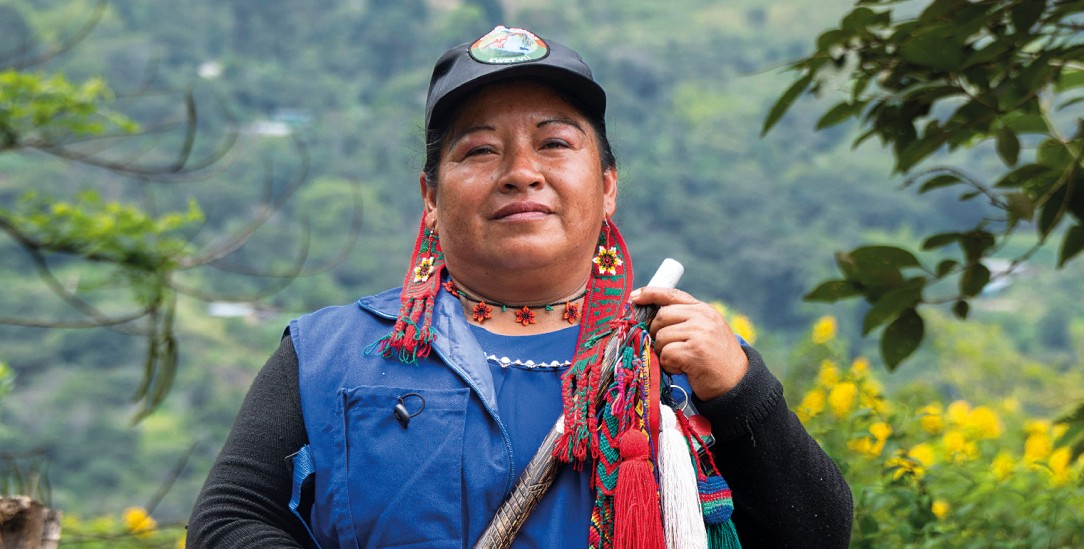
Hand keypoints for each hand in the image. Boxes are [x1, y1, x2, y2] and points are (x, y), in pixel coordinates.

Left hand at [630, 287, 749, 400]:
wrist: (737, 383)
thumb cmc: (716, 360)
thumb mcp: (705, 332)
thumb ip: (685, 321)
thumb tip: (651, 320)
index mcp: (704, 310)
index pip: (672, 295)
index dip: (650, 293)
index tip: (634, 297)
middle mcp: (703, 317)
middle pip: (661, 317)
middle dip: (657, 334)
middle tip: (666, 349)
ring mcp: (700, 333)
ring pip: (661, 337)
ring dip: (664, 353)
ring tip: (680, 362)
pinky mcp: (695, 351)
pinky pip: (666, 354)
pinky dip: (669, 365)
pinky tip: (682, 369)